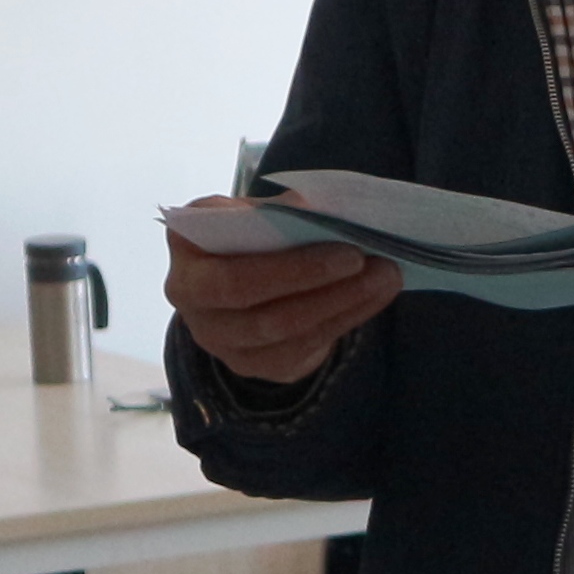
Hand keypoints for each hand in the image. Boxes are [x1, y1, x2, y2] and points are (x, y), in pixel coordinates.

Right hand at [165, 214, 399, 387]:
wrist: (239, 271)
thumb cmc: (247, 231)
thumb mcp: (252, 211)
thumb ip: (278, 211)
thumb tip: (320, 209)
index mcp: (186, 257)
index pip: (232, 276)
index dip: (292, 268)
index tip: (346, 247)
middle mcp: (191, 305)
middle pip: (261, 312)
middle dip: (321, 287)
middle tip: (372, 262)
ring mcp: (220, 342)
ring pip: (285, 334)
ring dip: (344, 304)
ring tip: (387, 276)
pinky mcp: (253, 364)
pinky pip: (302, 350)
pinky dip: (346, 320)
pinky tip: (374, 297)